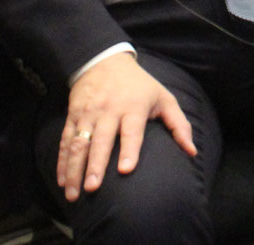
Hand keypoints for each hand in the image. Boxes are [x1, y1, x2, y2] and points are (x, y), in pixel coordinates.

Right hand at [57, 52, 195, 201]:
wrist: (105, 60)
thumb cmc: (140, 85)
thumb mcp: (163, 98)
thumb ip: (178, 125)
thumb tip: (192, 152)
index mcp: (133, 107)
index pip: (131, 131)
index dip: (129, 150)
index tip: (125, 169)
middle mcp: (109, 111)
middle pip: (100, 140)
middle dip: (95, 165)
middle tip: (93, 188)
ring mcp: (88, 114)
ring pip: (78, 143)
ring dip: (74, 169)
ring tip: (74, 194)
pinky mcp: (73, 116)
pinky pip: (65, 140)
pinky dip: (62, 162)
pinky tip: (62, 181)